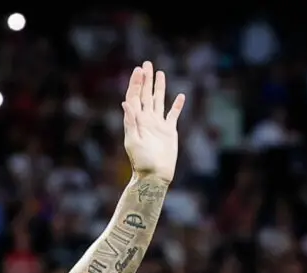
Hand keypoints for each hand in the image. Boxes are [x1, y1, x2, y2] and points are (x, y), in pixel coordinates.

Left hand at [121, 61, 184, 183]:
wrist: (154, 175)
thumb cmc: (142, 161)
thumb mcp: (133, 141)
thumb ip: (130, 121)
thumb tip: (125, 102)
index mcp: (136, 121)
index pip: (135, 97)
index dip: (136, 83)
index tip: (138, 70)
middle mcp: (147, 120)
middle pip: (146, 95)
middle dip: (146, 79)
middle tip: (147, 63)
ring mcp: (158, 124)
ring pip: (159, 100)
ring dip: (159, 87)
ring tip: (160, 73)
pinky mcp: (169, 131)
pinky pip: (173, 115)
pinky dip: (177, 106)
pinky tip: (180, 96)